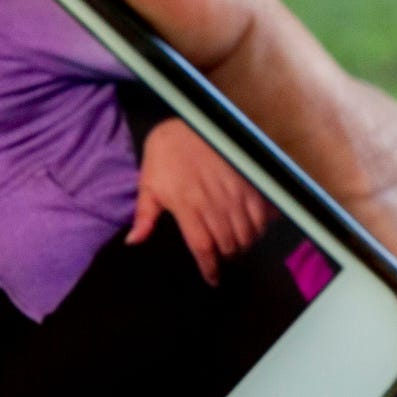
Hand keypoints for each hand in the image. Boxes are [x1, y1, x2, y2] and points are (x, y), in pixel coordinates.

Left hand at [128, 117, 271, 283]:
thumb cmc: (166, 153)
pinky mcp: (250, 180)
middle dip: (229, 256)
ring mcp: (235, 192)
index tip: (213, 279)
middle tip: (225, 257)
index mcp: (187, 207)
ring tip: (239, 244)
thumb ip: (144, 215)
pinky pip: (263, 213)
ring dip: (245, 244)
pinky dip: (262, 225)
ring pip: (248, 233)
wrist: (190, 118)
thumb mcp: (148, 183)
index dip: (210, 268)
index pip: (203, 248)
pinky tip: (255, 227)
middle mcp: (213, 203)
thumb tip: (133, 241)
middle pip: (229, 244)